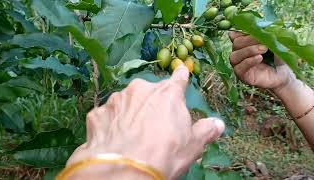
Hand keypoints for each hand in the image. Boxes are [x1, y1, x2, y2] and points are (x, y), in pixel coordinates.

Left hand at [66, 66, 224, 179]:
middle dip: (153, 104)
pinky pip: (108, 116)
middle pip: (150, 92)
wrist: (124, 170)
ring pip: (127, 102)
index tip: (181, 71)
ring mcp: (116, 100)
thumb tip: (218, 124)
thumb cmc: (165, 154)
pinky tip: (114, 139)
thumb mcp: (192, 146)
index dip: (180, 76)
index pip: (178, 79)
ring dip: (131, 113)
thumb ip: (206, 131)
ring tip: (132, 135)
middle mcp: (140, 90)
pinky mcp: (97, 114)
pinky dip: (112, 124)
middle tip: (154, 125)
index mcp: (167, 95)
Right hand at [229, 31, 295, 90]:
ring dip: (249, 50)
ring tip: (264, 49)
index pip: (238, 35)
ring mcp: (239, 65)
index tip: (258, 30)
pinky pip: (239, 68)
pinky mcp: (242, 76)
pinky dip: (249, 61)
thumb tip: (256, 27)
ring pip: (234, 56)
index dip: (245, 31)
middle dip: (249, 40)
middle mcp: (239, 53)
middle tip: (264, 41)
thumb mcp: (272, 43)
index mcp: (244, 43)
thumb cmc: (277, 57)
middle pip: (236, 44)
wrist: (283, 74)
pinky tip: (259, 58)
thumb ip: (262, 35)